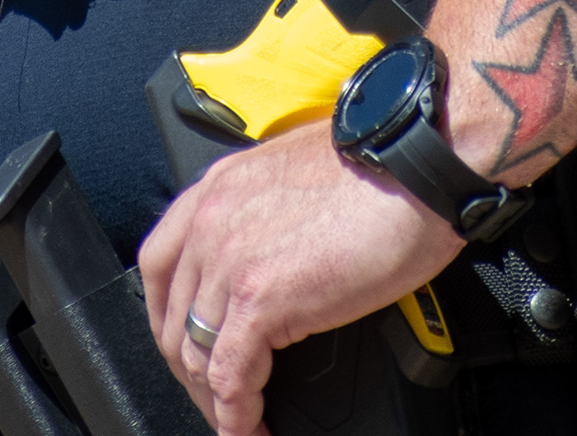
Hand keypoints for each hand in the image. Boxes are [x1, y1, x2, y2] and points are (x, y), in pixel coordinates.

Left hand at [137, 129, 462, 435]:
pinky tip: (250, 428)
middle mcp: (211, 221)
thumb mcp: (294, 179)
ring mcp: (230, 260)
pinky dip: (236, 414)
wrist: (417, 167)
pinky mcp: (261, 298)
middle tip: (214, 397)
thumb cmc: (379, 170)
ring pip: (196, 353)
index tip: (188, 347)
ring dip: (215, 400)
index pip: (159, 267)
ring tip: (240, 420)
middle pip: (171, 318)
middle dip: (189, 369)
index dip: (169, 318)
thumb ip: (265, 216)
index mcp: (217, 190)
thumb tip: (271, 260)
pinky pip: (231, 375)